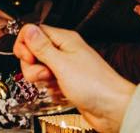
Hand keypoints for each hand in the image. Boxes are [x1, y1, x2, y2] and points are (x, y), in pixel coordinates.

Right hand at [14, 25, 134, 132]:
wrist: (113, 109)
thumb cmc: (96, 85)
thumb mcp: (62, 64)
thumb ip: (42, 47)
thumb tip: (28, 29)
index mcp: (64, 40)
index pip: (34, 32)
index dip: (26, 45)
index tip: (28, 58)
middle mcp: (64, 51)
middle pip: (33, 51)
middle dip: (32, 66)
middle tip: (44, 73)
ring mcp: (65, 66)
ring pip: (39, 68)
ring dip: (40, 79)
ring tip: (53, 83)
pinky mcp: (66, 81)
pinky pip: (47, 81)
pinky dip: (49, 88)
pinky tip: (59, 91)